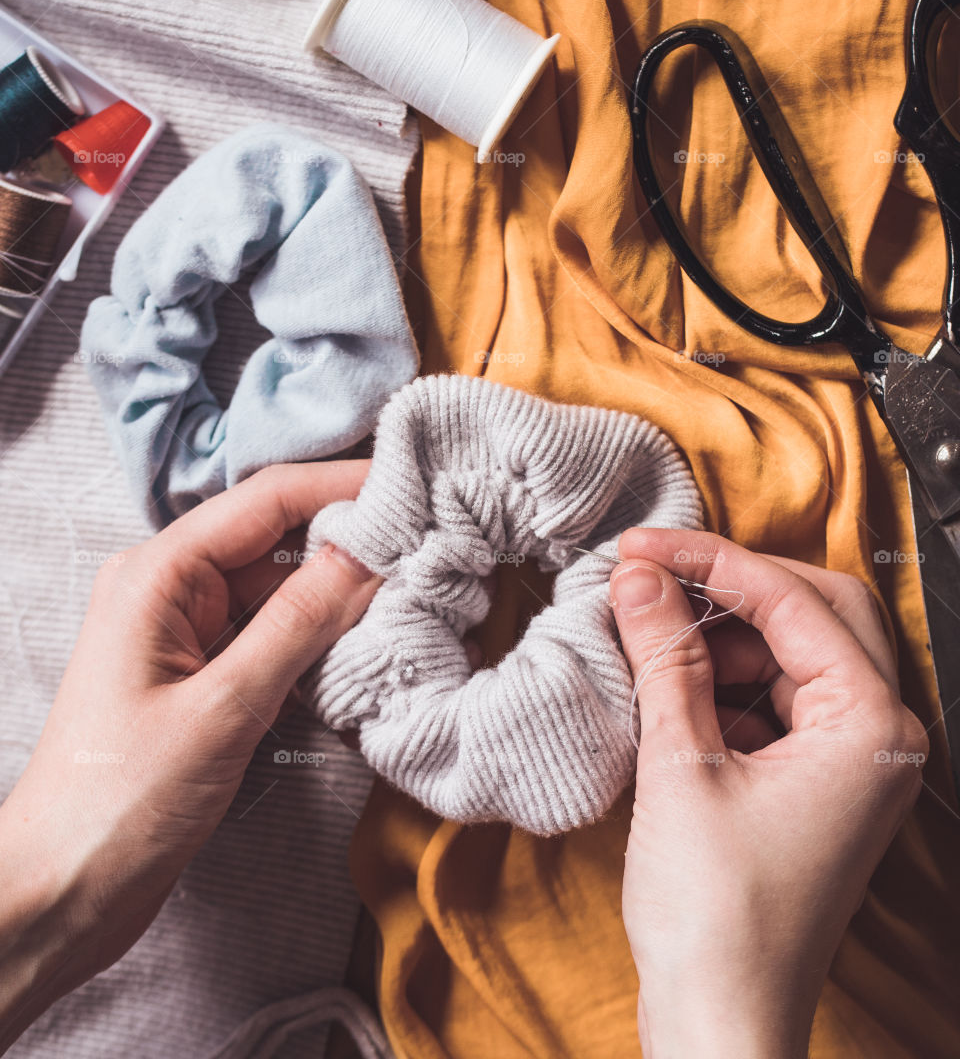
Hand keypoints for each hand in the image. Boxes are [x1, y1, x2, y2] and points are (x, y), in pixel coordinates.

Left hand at [0, 461, 377, 1050]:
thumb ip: (299, 623)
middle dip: (349, 536)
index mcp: (159, 573)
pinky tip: (366, 639)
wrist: (63, 890)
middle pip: (275, 537)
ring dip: (338, 589)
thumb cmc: (123, 799)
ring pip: (278, 586)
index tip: (413, 480)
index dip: (342, 484)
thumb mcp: (224, 706)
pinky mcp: (201, 671)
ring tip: (414, 588)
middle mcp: (171, 586)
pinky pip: (269, 631)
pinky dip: (316, 633)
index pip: (266, 500)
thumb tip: (368, 554)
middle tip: (429, 539)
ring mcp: (186, 629)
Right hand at [611, 528, 926, 1058]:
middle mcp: (880, 735)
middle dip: (731, 586)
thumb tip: (639, 577)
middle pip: (815, 610)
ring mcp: (854, 759)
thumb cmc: (715, 916)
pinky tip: (672, 677)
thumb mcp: (680, 765)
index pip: (793, 601)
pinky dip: (726, 676)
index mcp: (869, 726)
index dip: (711, 562)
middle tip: (652, 572)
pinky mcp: (820, 780)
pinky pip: (780, 695)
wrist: (721, 1019)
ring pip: (795, 650)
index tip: (644, 547)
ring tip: (649, 627)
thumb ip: (664, 657)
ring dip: (723, 632)